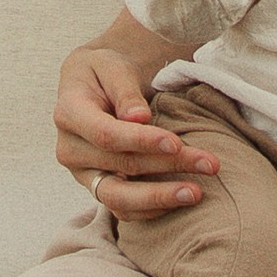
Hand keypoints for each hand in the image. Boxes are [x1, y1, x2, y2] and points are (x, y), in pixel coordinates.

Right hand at [53, 43, 221, 217]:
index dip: (141, 141)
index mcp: (69, 114)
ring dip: (160, 198)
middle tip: (208, 164)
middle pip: (120, 166)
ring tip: (196, 193)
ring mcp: (82, 174)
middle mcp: (70, 150)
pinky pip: (122, 209)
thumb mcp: (112, 67)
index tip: (176, 142)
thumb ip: (125, 90)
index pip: (106, 134)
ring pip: (118, 198)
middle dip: (167, 167)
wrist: (91, 87)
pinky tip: (181, 200)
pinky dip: (152, 209)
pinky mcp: (98, 187)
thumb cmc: (104, 71)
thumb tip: (139, 118)